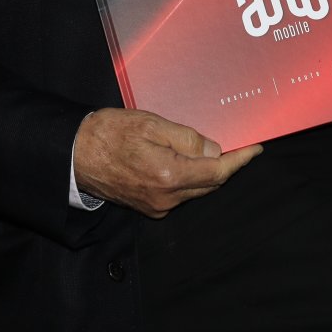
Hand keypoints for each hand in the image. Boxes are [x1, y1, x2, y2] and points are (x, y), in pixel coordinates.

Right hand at [72, 108, 261, 217]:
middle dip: (225, 166)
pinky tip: (185, 161)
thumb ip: (186, 139)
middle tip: (236, 144)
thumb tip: (214, 151)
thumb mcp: (151, 124)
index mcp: (169, 175)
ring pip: (195, 190)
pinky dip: (189, 179)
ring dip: (207, 172)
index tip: (255, 149)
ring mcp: (157, 206)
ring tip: (208, 149)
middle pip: (210, 184)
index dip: (239, 160)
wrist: (75, 155)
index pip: (217, 172)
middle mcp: (166, 198)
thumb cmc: (109, 134)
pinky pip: (180, 194)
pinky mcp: (148, 208)